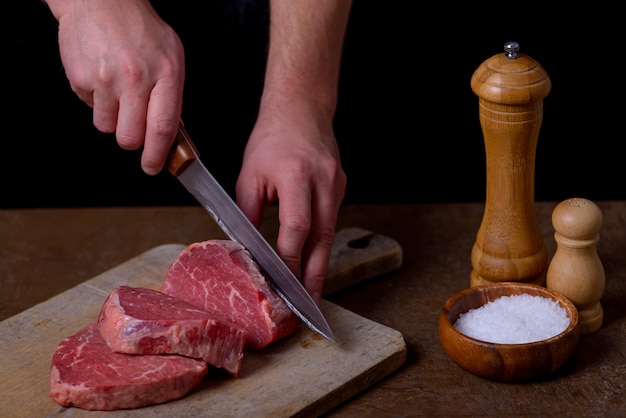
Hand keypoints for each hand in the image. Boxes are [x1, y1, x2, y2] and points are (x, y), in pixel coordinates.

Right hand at [47, 0, 184, 174]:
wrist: (101, 0)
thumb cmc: (140, 28)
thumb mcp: (171, 57)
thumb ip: (171, 96)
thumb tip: (170, 134)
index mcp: (165, 75)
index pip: (162, 128)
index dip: (158, 155)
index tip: (154, 167)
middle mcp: (135, 79)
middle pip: (130, 138)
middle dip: (132, 140)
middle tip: (133, 125)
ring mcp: (105, 80)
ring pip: (106, 127)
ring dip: (112, 118)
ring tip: (117, 91)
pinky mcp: (80, 79)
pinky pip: (89, 107)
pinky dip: (96, 100)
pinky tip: (102, 76)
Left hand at [235, 101, 346, 303]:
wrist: (302, 111)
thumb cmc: (271, 139)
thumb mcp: (250, 175)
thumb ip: (249, 212)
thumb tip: (248, 248)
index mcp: (297, 176)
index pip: (296, 228)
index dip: (290, 259)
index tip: (282, 284)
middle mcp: (323, 182)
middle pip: (322, 238)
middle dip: (316, 275)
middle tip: (309, 304)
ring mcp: (336, 185)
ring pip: (330, 233)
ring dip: (320, 263)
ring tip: (310, 290)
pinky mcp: (340, 187)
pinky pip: (331, 220)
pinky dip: (321, 242)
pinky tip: (312, 258)